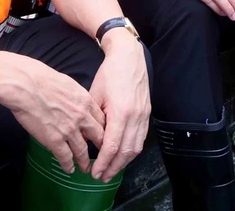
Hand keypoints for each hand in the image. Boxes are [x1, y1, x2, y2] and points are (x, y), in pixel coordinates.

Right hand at [7, 57, 105, 174]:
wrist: (26, 84)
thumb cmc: (41, 79)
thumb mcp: (68, 83)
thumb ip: (75, 96)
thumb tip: (74, 101)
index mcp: (85, 101)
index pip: (101, 119)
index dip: (102, 130)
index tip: (101, 135)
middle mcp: (81, 116)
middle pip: (98, 136)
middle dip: (100, 147)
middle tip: (101, 154)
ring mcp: (69, 129)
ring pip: (82, 150)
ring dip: (84, 161)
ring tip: (86, 168)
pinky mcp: (54, 140)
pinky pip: (65, 157)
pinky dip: (68, 165)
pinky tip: (69, 169)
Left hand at [89, 30, 150, 181]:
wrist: (129, 57)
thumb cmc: (109, 74)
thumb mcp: (94, 94)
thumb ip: (93, 119)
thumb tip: (88, 139)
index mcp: (120, 112)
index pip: (112, 146)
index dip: (103, 162)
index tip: (94, 172)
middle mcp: (135, 117)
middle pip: (125, 151)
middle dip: (113, 167)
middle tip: (101, 177)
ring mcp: (143, 116)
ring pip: (136, 147)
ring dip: (124, 162)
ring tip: (111, 170)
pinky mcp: (147, 114)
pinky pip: (141, 139)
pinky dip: (132, 151)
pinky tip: (122, 156)